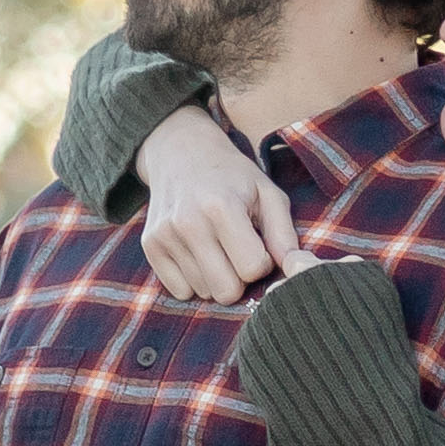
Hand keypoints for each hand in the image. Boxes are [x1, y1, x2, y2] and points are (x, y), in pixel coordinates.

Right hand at [131, 101, 300, 301]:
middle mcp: (189, 223)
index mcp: (222, 207)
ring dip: (216, 277)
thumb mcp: (267, 192)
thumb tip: (294, 266)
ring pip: (203, 293)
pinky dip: (193, 279)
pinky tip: (198, 252)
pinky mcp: (150, 245)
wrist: (181, 152)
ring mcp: (165, 235)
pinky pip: (179, 291)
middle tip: (238, 252)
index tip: (257, 242)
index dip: (262, 261)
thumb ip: (284, 232)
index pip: (252, 269)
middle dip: (239, 278)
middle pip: (226, 291)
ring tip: (217, 246)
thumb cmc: (232, 176)